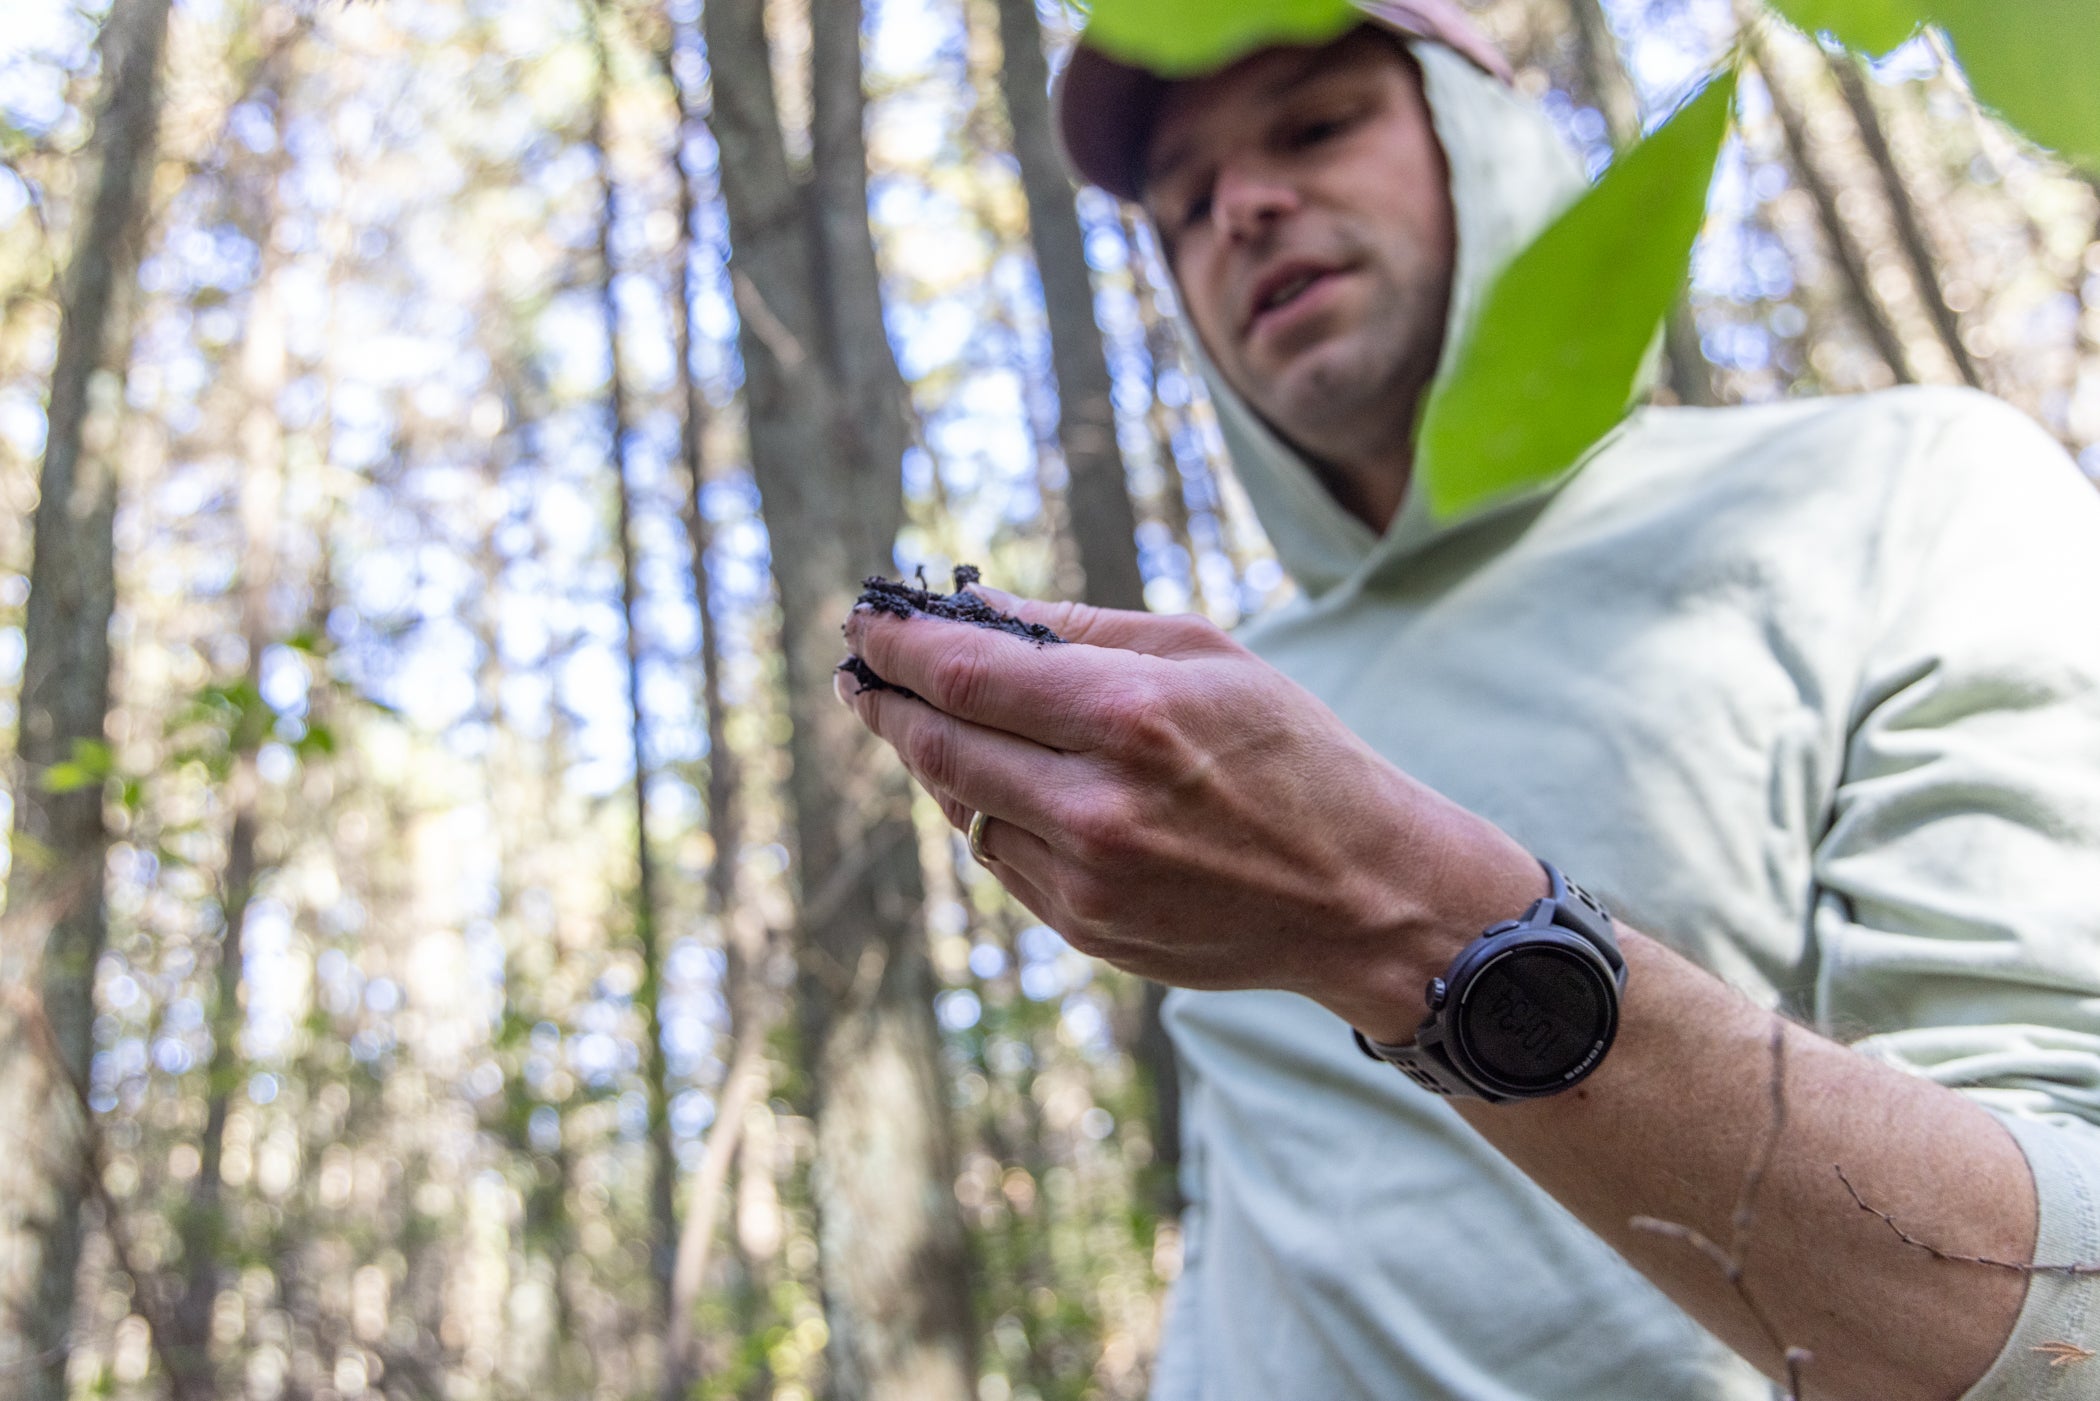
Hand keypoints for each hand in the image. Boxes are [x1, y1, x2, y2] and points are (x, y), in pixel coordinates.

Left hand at [835, 589, 1543, 1040]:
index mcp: (1131, 718)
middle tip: (862, 672)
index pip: (966, 675)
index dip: (898, 647)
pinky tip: (1009, 784)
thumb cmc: (1293, 753)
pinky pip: (1003, 860)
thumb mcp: (1206, 655)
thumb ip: (1082, 630)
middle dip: (888, 703)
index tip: (863, 623)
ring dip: (935, 759)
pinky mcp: (1086, 929)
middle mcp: (1097, 806)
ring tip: (930, 718)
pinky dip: (991, 814)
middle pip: (940, 746)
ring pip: (963, 809)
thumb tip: (978, 605)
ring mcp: (1087, 880)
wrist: (1363, 894)